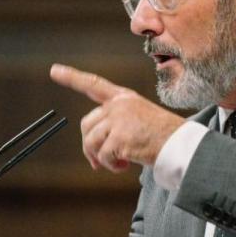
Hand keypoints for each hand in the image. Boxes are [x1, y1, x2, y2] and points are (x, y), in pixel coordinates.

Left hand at [50, 63, 184, 171]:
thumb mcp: (138, 120)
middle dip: (90, 146)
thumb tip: (93, 147)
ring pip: (91, 142)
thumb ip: (115, 124)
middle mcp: (119, 105)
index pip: (93, 85)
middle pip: (86, 124)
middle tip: (100, 162)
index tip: (55, 70)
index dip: (72, 77)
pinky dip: (112, 165)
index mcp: (124, 98)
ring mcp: (118, 120)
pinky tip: (127, 164)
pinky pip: (103, 156)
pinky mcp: (119, 137)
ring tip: (121, 162)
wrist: (181, 145)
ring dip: (102, 158)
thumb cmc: (163, 136)